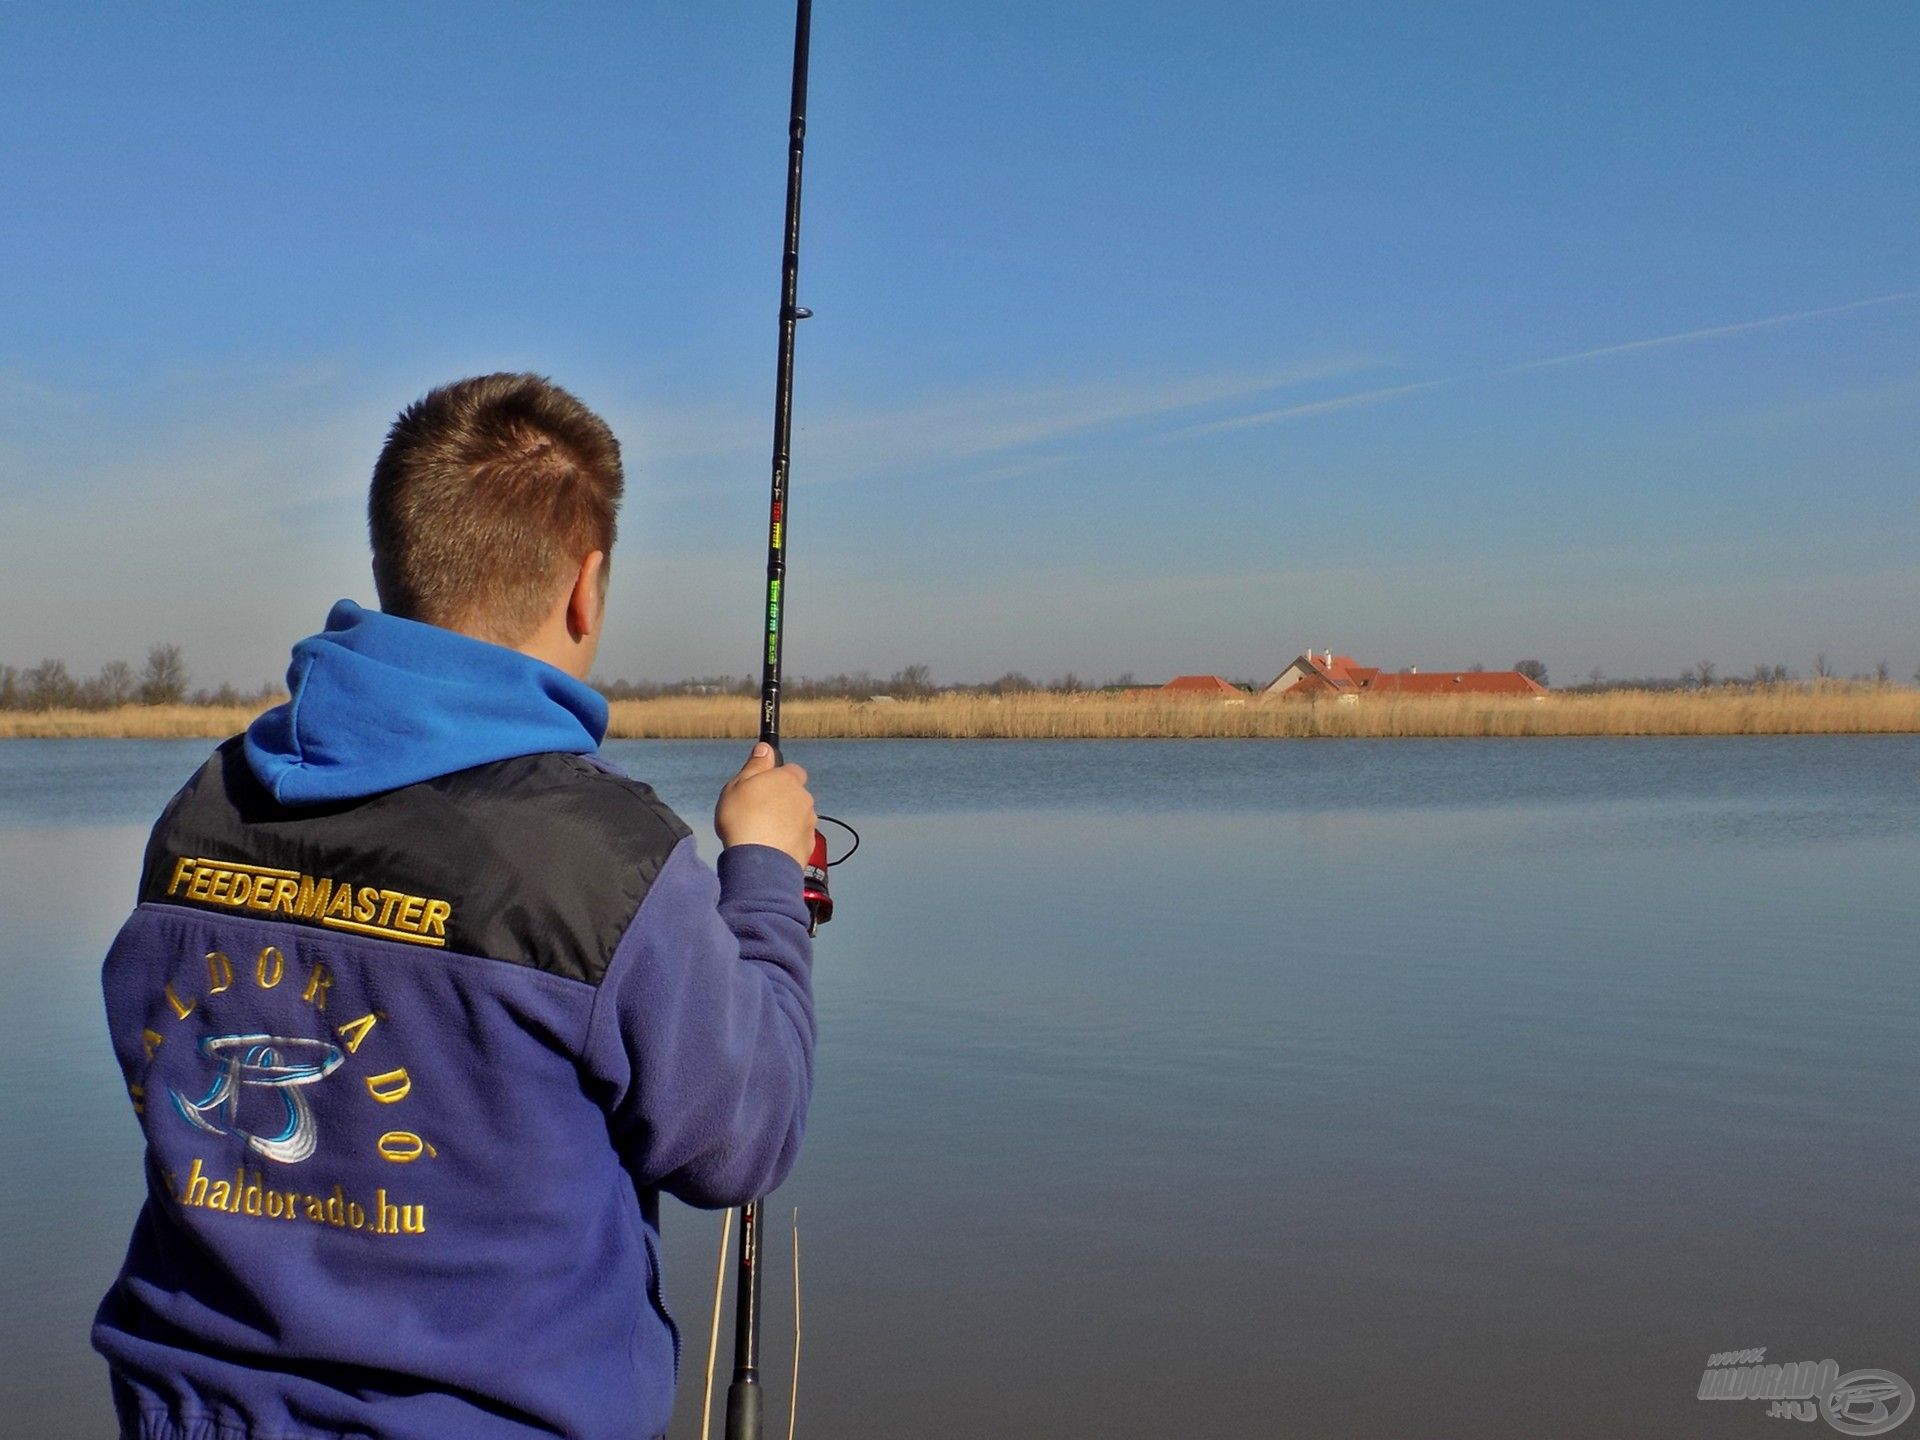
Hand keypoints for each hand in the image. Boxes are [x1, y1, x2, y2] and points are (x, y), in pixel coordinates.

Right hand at [714, 742, 816, 866]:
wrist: (759, 862)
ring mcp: (810, 824)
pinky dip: (789, 840)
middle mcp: (805, 799)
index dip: (778, 777)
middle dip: (782, 801)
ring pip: (799, 817)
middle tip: (758, 812)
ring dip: (787, 821)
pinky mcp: (809, 846)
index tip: (762, 787)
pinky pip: (799, 838)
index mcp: (789, 780)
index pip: (792, 770)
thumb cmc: (743, 818)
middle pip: (796, 795)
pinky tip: (773, 848)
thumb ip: (755, 766)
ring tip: (764, 834)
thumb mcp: (738, 786)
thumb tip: (766, 748)